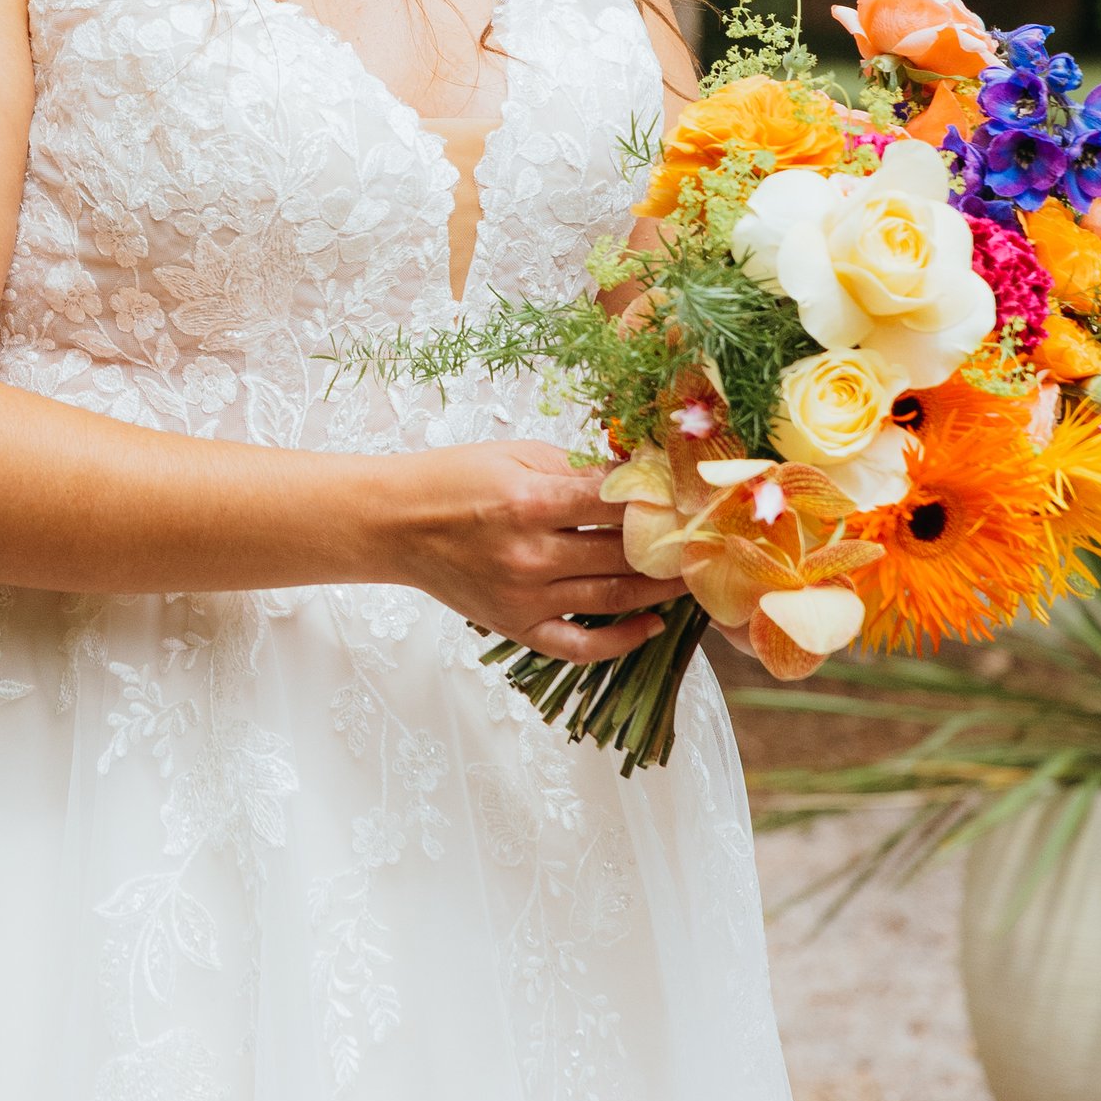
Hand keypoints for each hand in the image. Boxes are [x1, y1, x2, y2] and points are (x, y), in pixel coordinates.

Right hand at [368, 441, 668, 662]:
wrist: (394, 523)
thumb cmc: (453, 479)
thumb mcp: (517, 454)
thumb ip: (578, 468)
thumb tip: (639, 477)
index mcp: (532, 501)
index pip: (619, 504)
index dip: (664, 501)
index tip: (693, 498)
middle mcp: (531, 554)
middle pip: (625, 554)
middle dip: (672, 545)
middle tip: (706, 539)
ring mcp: (524, 596)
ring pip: (614, 598)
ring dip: (661, 589)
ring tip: (692, 576)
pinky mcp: (515, 626)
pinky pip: (579, 646)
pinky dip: (621, 642)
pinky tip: (651, 626)